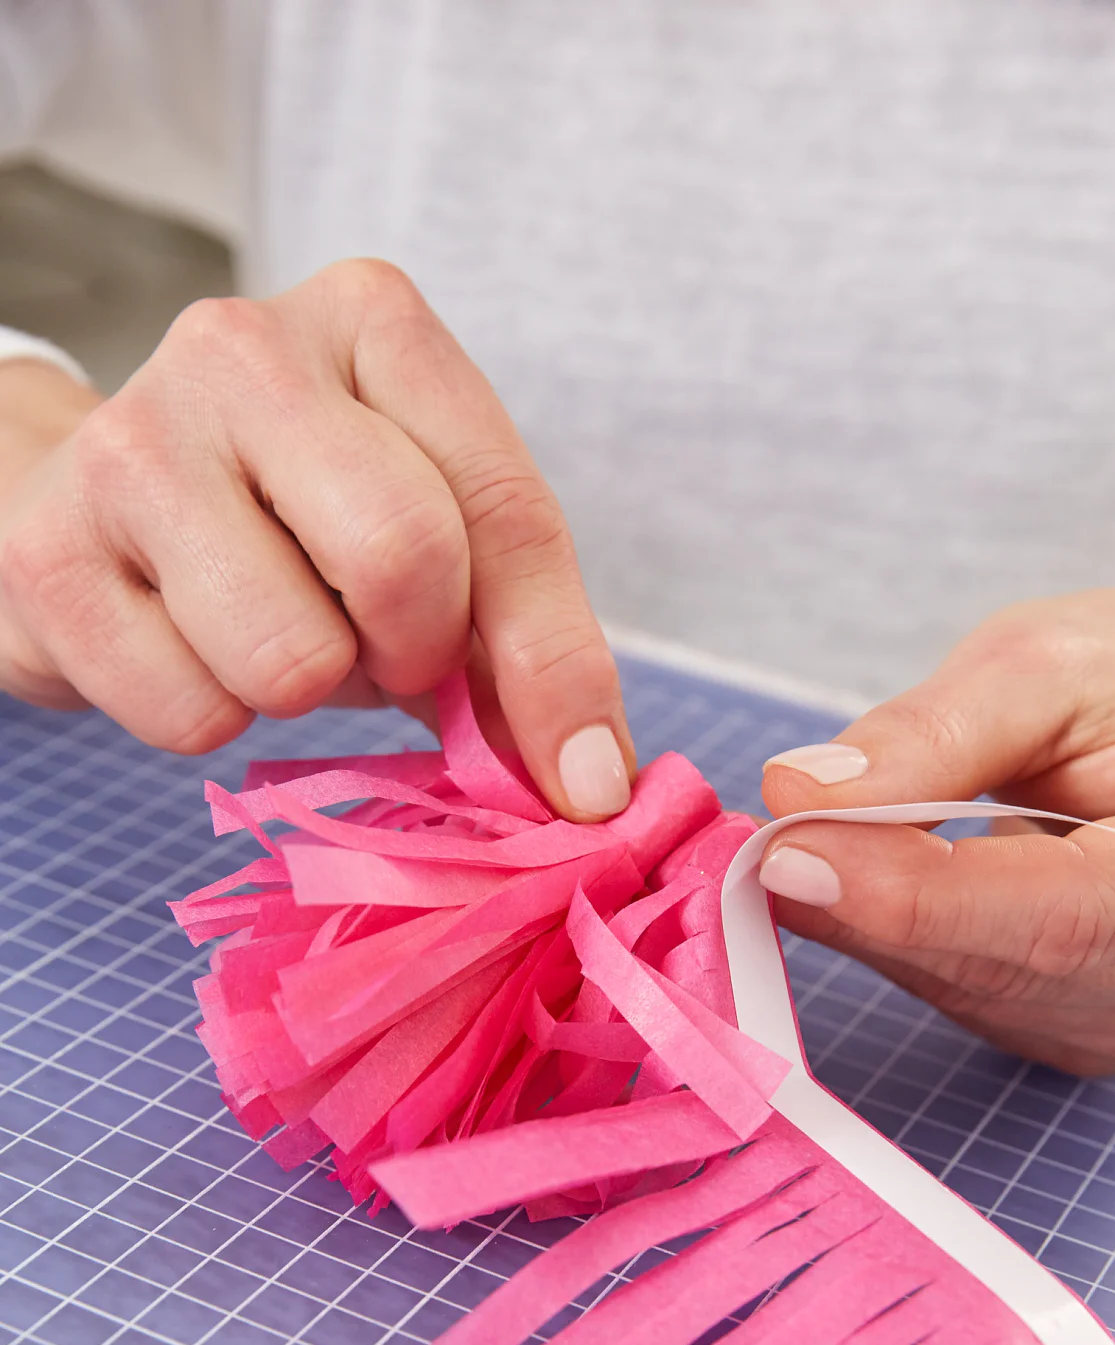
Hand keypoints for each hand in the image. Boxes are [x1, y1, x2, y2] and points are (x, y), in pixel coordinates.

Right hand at [0, 263, 633, 818]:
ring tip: (267, 628)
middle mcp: (244, 349)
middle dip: (413, 656)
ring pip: (292, 658)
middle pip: (405, 561)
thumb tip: (594, 785)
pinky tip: (182, 645)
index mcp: (371, 323)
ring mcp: (132, 442)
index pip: (506, 509)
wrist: (85, 512)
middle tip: (377, 650)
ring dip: (303, 690)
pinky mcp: (49, 553)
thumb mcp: (425, 548)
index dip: (557, 667)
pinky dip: (209, 717)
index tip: (586, 779)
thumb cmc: (284, 528)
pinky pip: (192, 713)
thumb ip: (516, 644)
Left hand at [759, 587, 1114, 1075]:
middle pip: (1010, 968)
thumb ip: (932, 731)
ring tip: (813, 847)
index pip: (1067, 914)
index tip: (791, 853)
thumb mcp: (1050, 663)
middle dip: (868, 907)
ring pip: (976, 997)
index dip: (918, 897)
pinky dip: (904, 947)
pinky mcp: (1098, 1039)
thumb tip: (802, 797)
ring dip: (876, 929)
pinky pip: (974, 1005)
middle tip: (762, 843)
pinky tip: (869, 887)